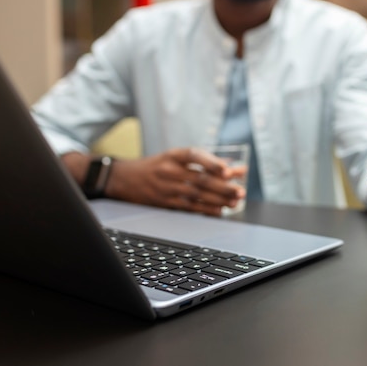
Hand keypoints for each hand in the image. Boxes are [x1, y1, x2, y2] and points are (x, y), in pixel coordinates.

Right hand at [105, 147, 246, 215]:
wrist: (126, 179)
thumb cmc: (158, 166)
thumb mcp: (175, 157)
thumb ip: (203, 161)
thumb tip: (232, 166)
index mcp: (173, 155)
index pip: (194, 155)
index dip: (211, 162)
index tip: (228, 170)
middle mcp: (169, 170)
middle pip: (199, 179)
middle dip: (223, 186)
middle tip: (240, 191)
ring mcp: (166, 188)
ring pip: (196, 194)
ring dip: (218, 199)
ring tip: (235, 202)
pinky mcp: (165, 202)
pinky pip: (188, 207)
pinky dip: (205, 209)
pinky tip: (219, 211)